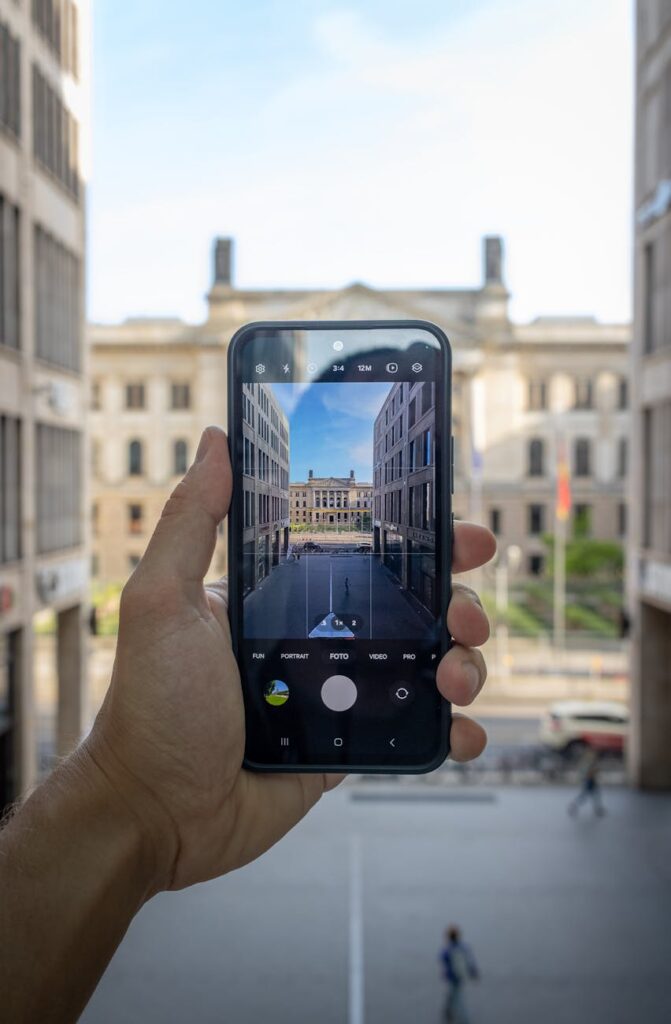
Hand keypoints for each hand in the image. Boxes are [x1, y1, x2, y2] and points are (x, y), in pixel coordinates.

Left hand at [82, 427, 494, 893]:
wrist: (157, 814)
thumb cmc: (152, 706)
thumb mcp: (163, 601)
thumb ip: (192, 521)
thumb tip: (216, 440)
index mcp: (283, 595)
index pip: (365, 553)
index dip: (419, 539)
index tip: (460, 534)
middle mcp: (318, 636)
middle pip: (412, 605)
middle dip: (457, 602)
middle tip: (464, 615)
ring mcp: (339, 691)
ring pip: (427, 663)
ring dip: (462, 664)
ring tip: (456, 679)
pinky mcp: (350, 745)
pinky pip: (415, 729)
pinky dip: (452, 733)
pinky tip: (465, 736)